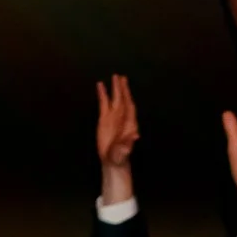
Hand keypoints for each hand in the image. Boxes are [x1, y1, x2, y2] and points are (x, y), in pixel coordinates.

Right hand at [96, 75, 139, 207]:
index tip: (126, 88)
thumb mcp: (124, 150)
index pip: (130, 107)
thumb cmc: (120, 156)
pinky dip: (103, 94)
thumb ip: (129, 143)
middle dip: (123, 89)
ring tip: (114, 77)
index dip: (128, 98)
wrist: (112, 159)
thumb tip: (136, 135)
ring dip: (115, 88)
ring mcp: (113, 116)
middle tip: (121, 77)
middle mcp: (122, 117)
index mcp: (129, 123)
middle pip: (123, 99)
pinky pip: (104, 103)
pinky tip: (100, 85)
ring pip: (115, 99)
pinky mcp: (104, 118)